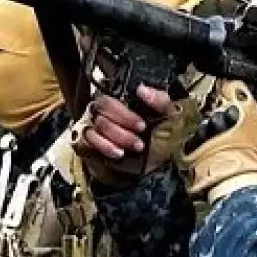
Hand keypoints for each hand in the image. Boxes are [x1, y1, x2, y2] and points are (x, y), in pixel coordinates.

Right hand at [72, 85, 198, 185]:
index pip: (110, 100)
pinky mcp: (87, 144)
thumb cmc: (158, 139)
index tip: (141, 125)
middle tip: (140, 140)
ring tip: (136, 147)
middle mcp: (103, 112)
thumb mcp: (168, 117)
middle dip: (123, 128)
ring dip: (117, 138)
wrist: (151, 166)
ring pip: (96, 127)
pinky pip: (88, 142)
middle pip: (101, 113)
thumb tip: (142, 90)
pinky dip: (105, 147)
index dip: (124, 113)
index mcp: (120, 102)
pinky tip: (119, 153)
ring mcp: (93, 127)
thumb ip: (160, 100)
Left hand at [182, 81, 256, 202]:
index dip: (238, 93)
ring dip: (216, 133)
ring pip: (210, 124)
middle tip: (242, 135)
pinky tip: (216, 159)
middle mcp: (220, 114)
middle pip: (223, 108)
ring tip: (230, 151)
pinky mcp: (191, 146)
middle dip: (230, 118)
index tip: (242, 102)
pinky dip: (204, 148)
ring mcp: (204, 129)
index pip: (235, 86)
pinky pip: (197, 141)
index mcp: (243, 108)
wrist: (237, 188)